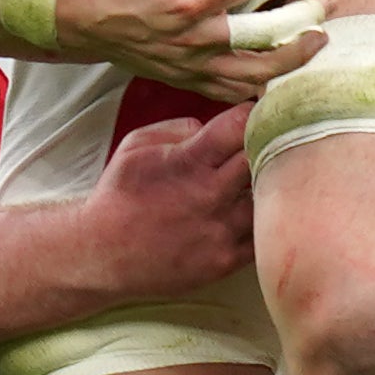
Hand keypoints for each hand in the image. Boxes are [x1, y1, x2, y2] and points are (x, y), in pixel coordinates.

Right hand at [36, 0, 330, 104]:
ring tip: (315, 41)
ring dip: (291, 60)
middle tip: (330, 5)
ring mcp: (189, 65)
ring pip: (254, 75)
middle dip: (305, 22)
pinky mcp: (182, 79)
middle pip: (266, 40)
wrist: (70, 16)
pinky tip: (278, 71)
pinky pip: (230, 92)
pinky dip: (259, 85)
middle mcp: (194, 39)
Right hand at [84, 105, 256, 295]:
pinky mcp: (225, 261)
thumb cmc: (120, 195)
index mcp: (190, 162)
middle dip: (268, 148)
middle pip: (265, 160)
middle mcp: (211, 195)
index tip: (260, 114)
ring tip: (263, 182)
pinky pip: (263, 237)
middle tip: (269, 145)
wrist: (102, 253)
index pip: (241, 126)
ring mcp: (221, 230)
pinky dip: (265, 222)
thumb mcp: (136, 145)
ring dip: (271, 187)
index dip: (255, 115)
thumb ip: (179, 128)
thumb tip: (213, 127)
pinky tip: (256, 213)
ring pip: (271, 200)